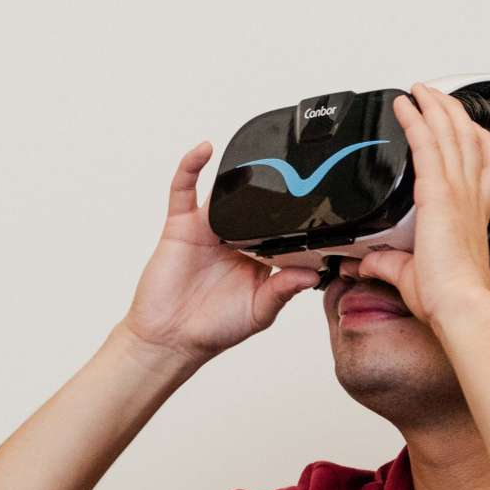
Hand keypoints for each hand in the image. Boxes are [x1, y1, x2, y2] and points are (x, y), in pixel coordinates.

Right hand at [120, 142, 321, 364]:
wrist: (170, 339)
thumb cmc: (213, 329)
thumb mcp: (259, 311)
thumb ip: (282, 290)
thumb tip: (311, 273)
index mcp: (258, 256)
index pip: (283, 226)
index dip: (298, 214)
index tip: (320, 198)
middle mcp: (234, 238)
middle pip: (256, 202)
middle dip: (272, 185)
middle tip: (293, 165)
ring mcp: (207, 229)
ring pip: (224, 191)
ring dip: (236, 170)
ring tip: (259, 152)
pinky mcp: (181, 226)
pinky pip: (183, 190)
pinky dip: (190, 167)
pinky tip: (203, 150)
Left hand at [352, 84, 489, 323]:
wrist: (457, 303)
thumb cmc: (446, 296)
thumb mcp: (410, 274)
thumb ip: (386, 264)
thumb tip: (364, 265)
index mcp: (474, 212)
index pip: (484, 164)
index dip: (477, 140)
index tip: (466, 127)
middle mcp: (471, 196)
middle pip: (467, 138)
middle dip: (452, 112)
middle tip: (436, 96)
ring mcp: (457, 191)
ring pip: (450, 133)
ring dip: (435, 106)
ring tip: (421, 90)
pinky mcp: (438, 192)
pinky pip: (427, 144)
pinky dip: (416, 119)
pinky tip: (405, 105)